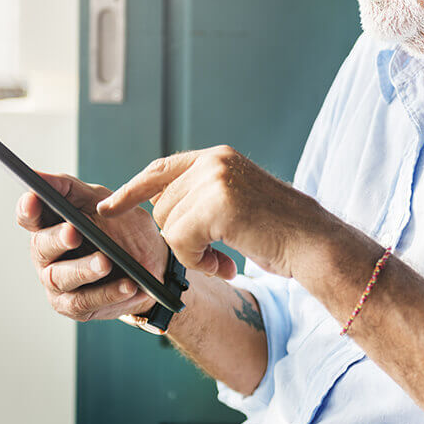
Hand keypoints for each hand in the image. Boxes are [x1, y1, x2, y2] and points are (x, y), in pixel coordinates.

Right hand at [16, 172, 168, 320]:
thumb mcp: (104, 202)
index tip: (33, 199)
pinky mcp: (75, 306)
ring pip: (61, 277)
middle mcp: (49, 255)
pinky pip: (86, 301)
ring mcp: (60, 282)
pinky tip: (128, 285)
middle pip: (41, 247)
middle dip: (57, 239)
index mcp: (52, 225)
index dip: (27, 208)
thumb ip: (72, 189)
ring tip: (107, 262)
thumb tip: (40, 177)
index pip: (30, 216)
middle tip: (74, 232)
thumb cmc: (125, 230)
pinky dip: (108, 293)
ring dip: (84, 269)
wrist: (156, 264)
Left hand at [97, 146, 328, 278]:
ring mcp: (217, 179)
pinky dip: (198, 262)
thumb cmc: (280, 232)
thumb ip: (201, 199)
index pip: (161, 168)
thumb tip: (159, 211)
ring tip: (223, 260)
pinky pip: (181, 242)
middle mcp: (216, 161)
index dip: (133, 189)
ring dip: (192, 254)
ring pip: (170, 226)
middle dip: (181, 238)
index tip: (109, 208)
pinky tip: (225, 265)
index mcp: (219, 157)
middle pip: (163, 206)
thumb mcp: (236, 204)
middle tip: (214, 256)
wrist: (314, 244)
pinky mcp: (219, 204)